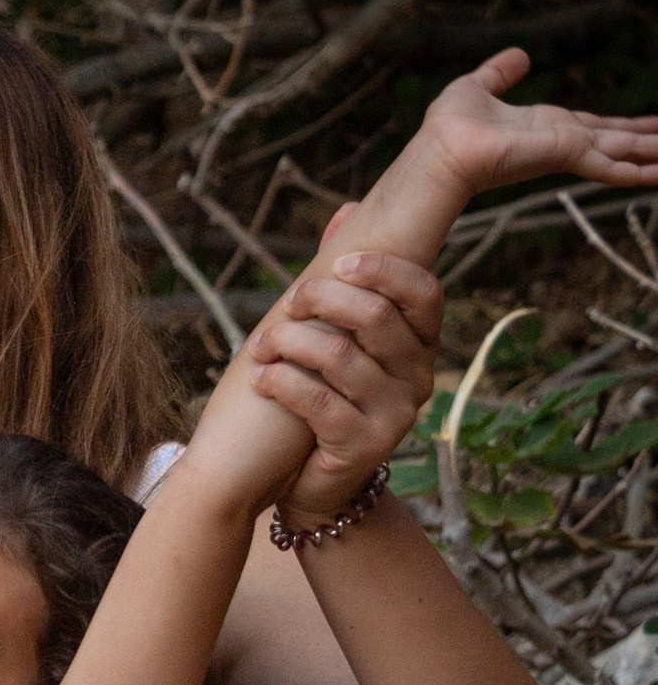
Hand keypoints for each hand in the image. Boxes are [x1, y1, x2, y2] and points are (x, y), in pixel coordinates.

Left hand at [247, 207, 442, 520]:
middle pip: (377, 316)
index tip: (337, 263)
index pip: (424, 292)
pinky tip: (261, 378)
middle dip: (322, 300)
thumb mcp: (331, 332)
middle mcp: (418, 376)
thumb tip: (350, 207)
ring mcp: (396, 414)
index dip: (382, 270)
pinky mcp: (366, 446)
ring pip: (340, 356)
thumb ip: (343, 276)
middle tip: (286, 305)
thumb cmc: (316, 393)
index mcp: (418, 342)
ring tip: (259, 347)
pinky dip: (281, 382)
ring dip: (288, 342)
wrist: (304, 477)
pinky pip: (319, 401)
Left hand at [413, 49, 657, 198]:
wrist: (441, 149)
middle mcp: (563, 140)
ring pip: (623, 151)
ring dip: (653, 154)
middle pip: (618, 139)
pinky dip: (637, 172)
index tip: (650, 126)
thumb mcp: (477, 87)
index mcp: (548, 125)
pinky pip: (610, 166)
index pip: (597, 126)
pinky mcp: (565, 156)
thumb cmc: (450, 126)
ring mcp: (567, 150)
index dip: (625, 126)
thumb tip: (519, 55)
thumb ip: (500, 73)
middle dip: (648, 140)